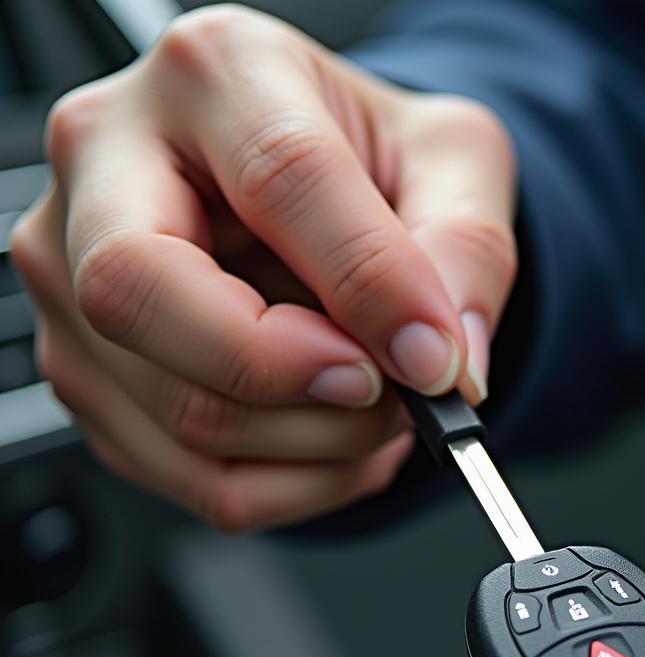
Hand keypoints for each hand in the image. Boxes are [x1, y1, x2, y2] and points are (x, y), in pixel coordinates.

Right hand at [10, 5, 515, 529]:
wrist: (315, 194)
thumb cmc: (369, 164)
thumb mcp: (453, 164)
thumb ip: (465, 249)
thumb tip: (440, 362)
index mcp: (214, 76)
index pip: (279, 183)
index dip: (367, 287)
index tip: (432, 358)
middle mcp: (108, 165)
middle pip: (146, 301)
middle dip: (296, 379)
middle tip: (384, 390)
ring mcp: (74, 276)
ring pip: (178, 413)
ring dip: (316, 446)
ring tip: (377, 411)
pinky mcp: (89, 370)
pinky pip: (195, 480)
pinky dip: (294, 486)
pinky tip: (335, 441)